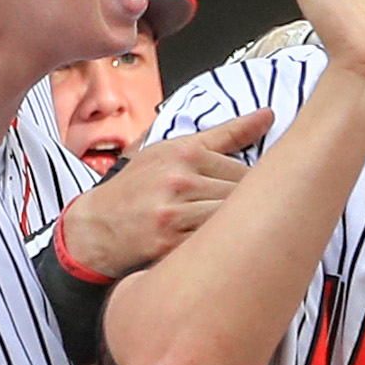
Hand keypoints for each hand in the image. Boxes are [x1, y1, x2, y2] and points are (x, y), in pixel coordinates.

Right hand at [60, 111, 272, 276]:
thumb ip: (225, 134)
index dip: (258, 190)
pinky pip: (211, 246)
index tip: (259, 199)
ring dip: (239, 230)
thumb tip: (269, 115)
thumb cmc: (138, 186)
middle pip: (241, 197)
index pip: (246, 172)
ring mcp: (173, 215)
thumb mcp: (174, 149)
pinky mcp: (168, 246)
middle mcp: (179, 181)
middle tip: (256, 220)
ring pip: (230, 221)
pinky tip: (219, 249)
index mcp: (184, 154)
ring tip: (240, 235)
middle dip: (251, 210)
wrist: (96, 226)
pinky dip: (220, 248)